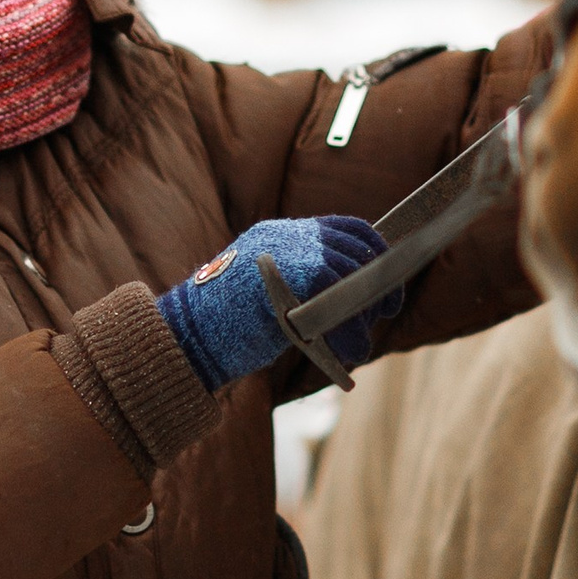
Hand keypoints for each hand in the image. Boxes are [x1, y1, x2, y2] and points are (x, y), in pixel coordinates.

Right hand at [155, 216, 397, 393]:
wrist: (188, 336)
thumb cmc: (222, 322)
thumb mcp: (265, 289)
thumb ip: (300, 281)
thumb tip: (353, 294)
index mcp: (279, 234)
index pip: (343, 225)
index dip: (372, 245)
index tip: (388, 267)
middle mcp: (287, 236)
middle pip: (354, 249)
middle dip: (378, 282)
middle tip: (387, 306)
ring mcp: (290, 253)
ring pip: (350, 276)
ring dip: (363, 312)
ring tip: (360, 341)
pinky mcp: (294, 279)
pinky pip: (339, 302)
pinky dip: (349, 333)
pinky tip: (351, 352)